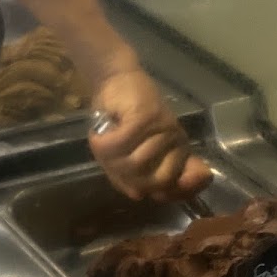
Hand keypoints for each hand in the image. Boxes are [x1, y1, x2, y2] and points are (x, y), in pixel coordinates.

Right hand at [88, 69, 211, 201]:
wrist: (115, 81)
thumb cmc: (122, 119)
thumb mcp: (129, 154)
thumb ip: (137, 176)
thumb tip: (141, 195)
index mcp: (177, 153)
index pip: (174, 188)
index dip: (154, 193)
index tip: (137, 189)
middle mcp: (176, 141)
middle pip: (153, 182)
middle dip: (124, 176)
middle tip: (112, 161)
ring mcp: (164, 129)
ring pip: (135, 165)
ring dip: (110, 157)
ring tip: (105, 144)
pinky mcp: (147, 116)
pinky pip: (121, 146)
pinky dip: (103, 143)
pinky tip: (99, 136)